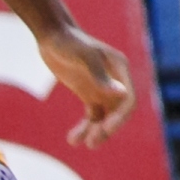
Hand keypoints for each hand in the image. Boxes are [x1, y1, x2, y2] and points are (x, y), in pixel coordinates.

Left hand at [39, 20, 138, 145]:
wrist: (51, 35)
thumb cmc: (68, 43)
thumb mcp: (82, 57)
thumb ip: (101, 76)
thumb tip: (122, 94)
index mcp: (119, 69)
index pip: (128, 99)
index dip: (119, 117)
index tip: (105, 129)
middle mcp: (115, 80)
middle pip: (119, 112)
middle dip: (108, 128)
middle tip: (92, 143)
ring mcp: (102, 88)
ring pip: (106, 117)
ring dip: (97, 132)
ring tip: (83, 143)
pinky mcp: (89, 93)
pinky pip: (92, 116)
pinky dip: (85, 128)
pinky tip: (73, 139)